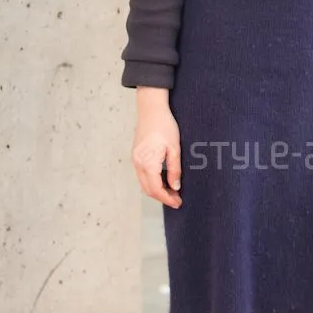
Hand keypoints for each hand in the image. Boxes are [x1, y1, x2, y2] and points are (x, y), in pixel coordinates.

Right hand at [132, 88, 181, 208]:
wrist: (151, 109)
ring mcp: (135, 159)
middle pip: (148, 189)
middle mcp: (138, 163)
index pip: (156, 189)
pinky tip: (162, 180)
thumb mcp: (174, 148)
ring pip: (144, 183)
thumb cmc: (164, 126)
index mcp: (148, 162)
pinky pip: (142, 175)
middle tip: (176, 199)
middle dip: (162, 197)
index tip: (177, 203)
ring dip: (156, 190)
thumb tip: (175, 186)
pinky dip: (151, 181)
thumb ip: (174, 169)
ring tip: (171, 191)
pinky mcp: (136, 155)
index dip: (167, 198)